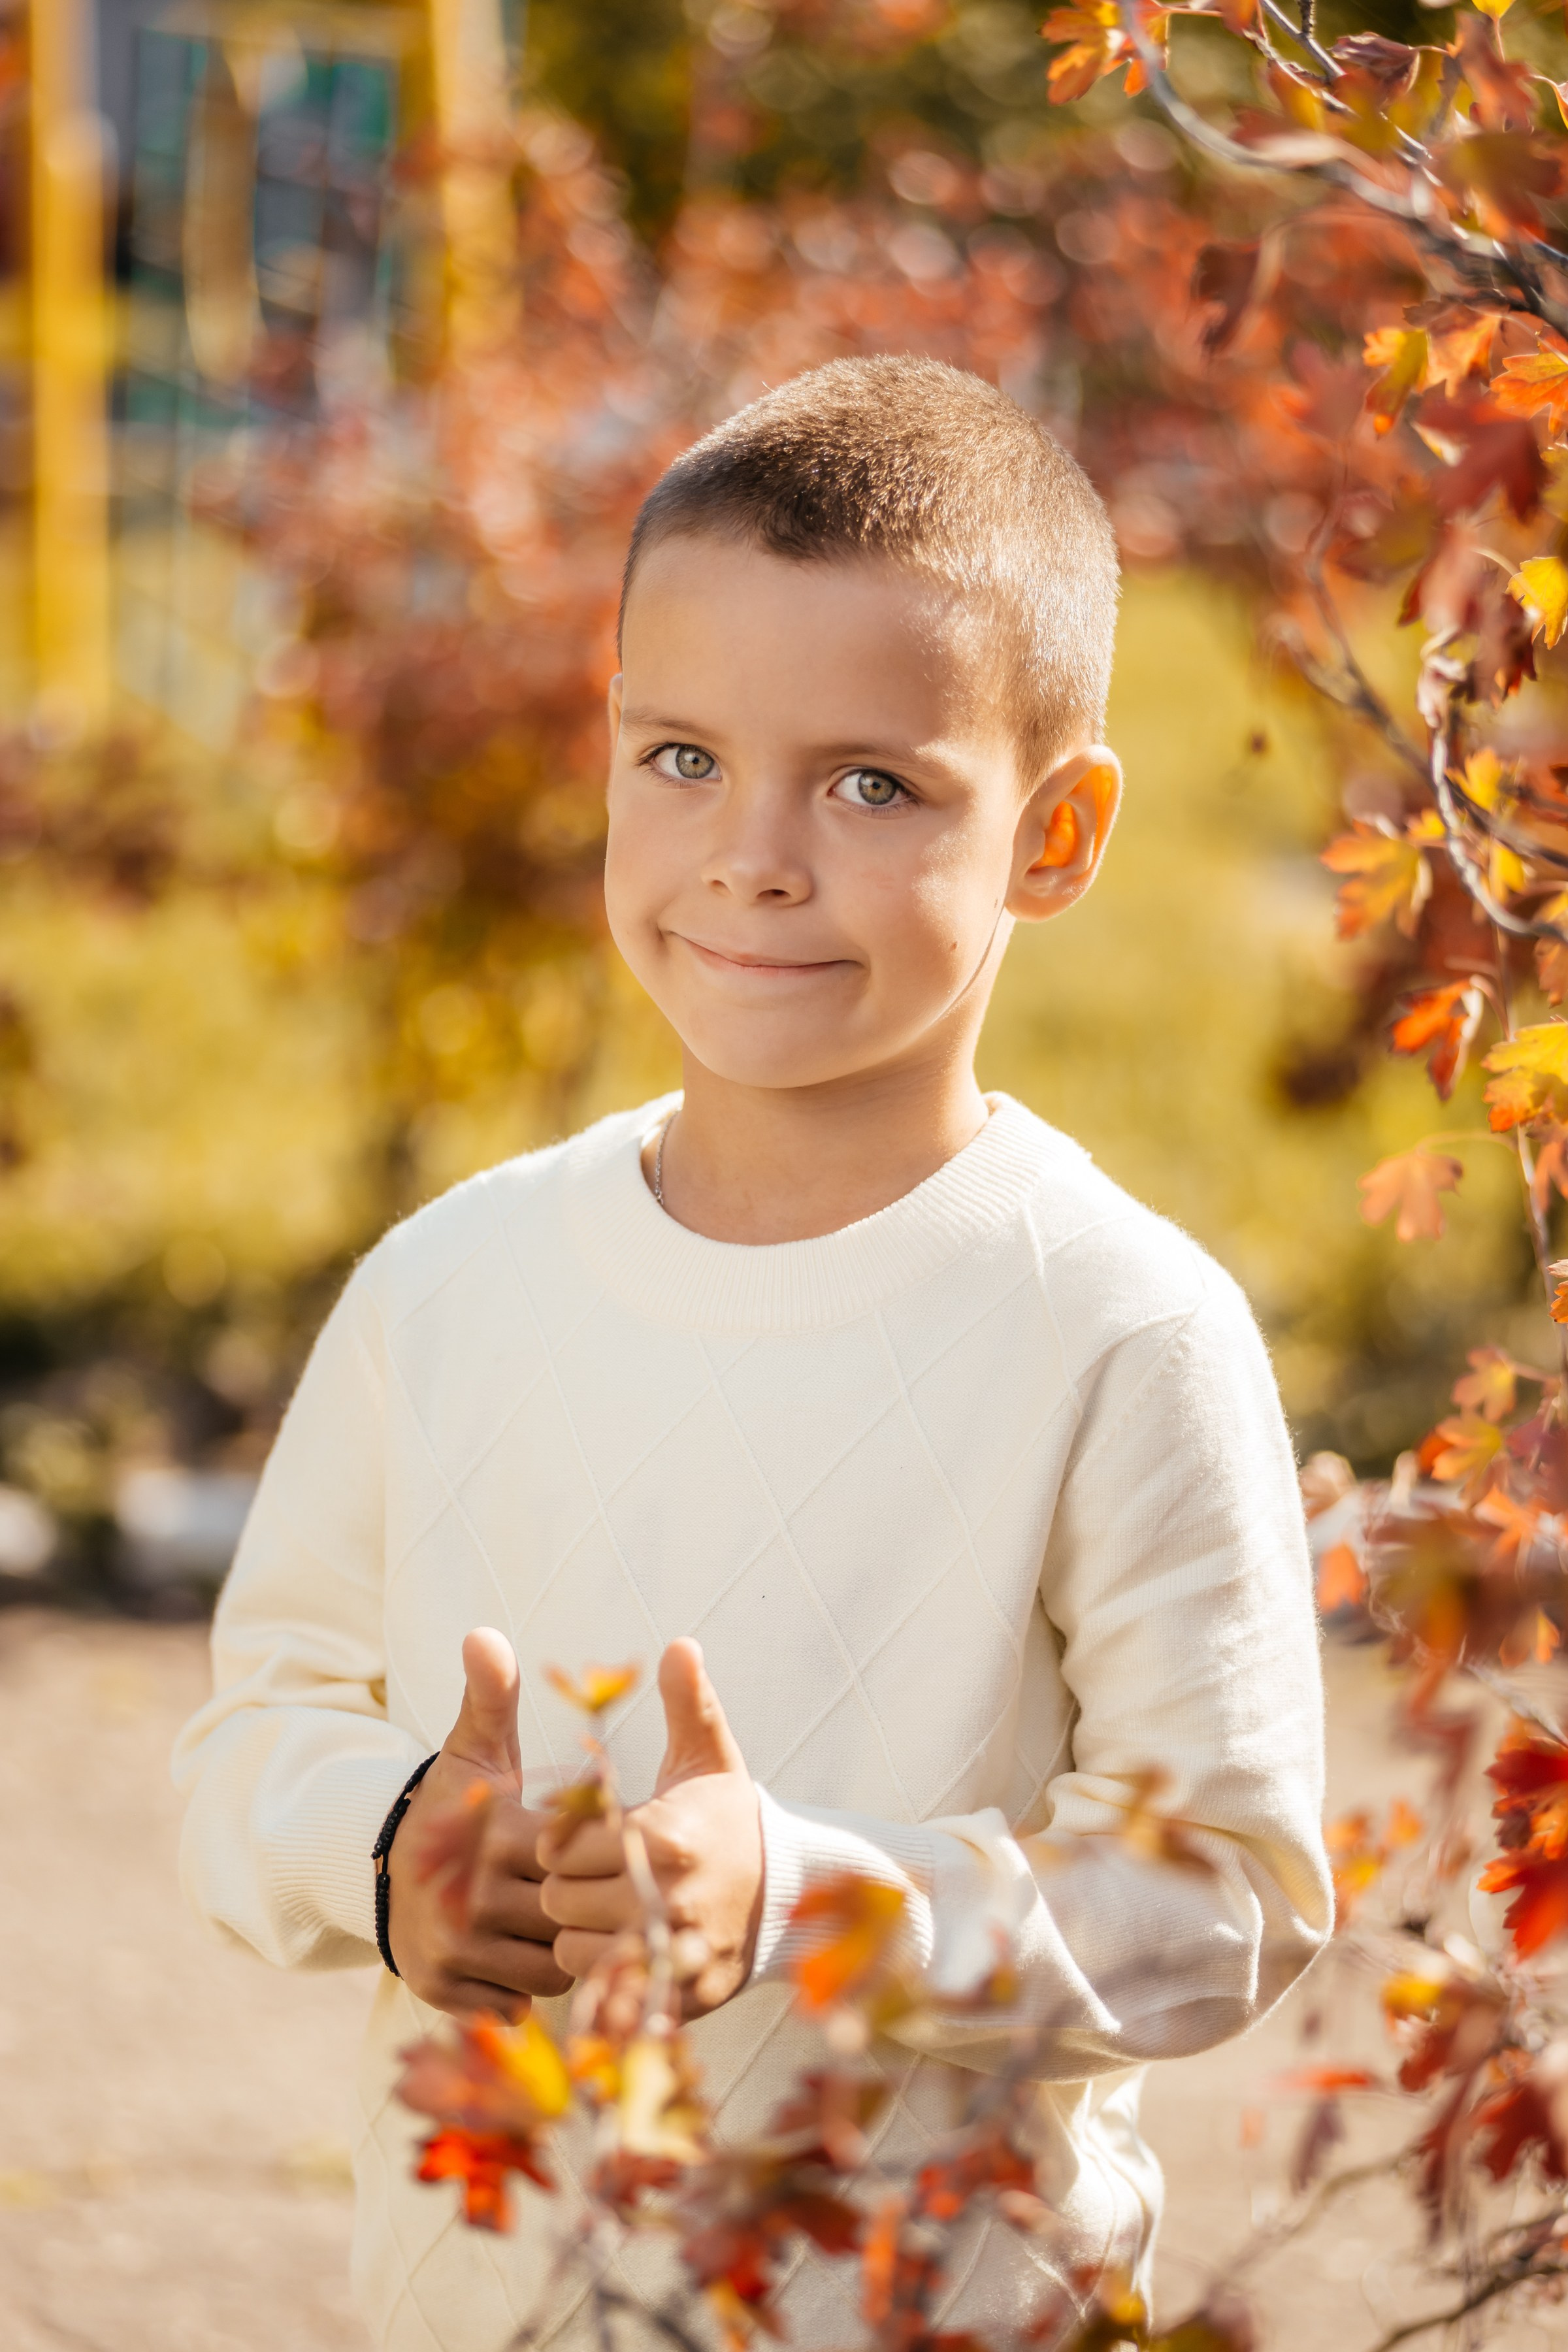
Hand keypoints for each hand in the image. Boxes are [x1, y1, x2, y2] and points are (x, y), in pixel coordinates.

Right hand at [386, 1627, 573, 2017]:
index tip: (594, 1851)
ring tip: (561, 1924)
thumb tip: (484, 1635)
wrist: (381, 1864)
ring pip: (547, 1969)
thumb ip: (490, 1697)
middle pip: (566, 1920)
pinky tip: (525, 1955)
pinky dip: (523, 1988)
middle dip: (582, 1911)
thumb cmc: (451, 1804)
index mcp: (492, 1836)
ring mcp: (452, 1950)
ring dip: (561, 1953)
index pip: (576, 1859)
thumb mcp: (473, 1751)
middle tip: (589, 1896)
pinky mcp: (440, 1987)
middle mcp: (469, 1898)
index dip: (592, 1859)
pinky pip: (512, 2003)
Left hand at [538, 1638, 763, 2016]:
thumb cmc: (729, 1818)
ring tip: (609, 1911)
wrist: (788, 1892)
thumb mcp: (710, 1757)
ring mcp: (674, 1953)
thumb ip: (689, 1702)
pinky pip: (607, 1996)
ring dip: (581, 1936)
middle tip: (596, 1875)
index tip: (587, 1836)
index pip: (560, 1846)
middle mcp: (666, 1898)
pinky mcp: (682, 1997)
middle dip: (567, 1888)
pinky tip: (627, 1949)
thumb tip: (680, 1645)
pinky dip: (607, 1979)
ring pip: (573, 1953)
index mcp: (662, 1836)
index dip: (565, 1840)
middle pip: (559, 1902)